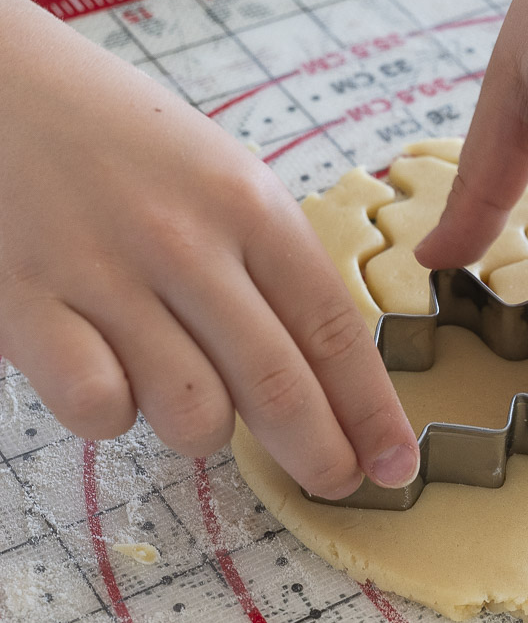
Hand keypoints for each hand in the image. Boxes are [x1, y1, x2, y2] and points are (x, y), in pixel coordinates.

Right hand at [0, 0, 418, 497]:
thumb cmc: (119, 140)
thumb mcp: (222, 178)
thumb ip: (271, 269)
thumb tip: (327, 377)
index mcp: (250, 207)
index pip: (334, 332)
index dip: (371, 412)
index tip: (395, 463)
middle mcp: (186, 244)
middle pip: (279, 389)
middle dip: (320, 455)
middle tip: (335, 482)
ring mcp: (102, 275)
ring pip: (192, 414)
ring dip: (204, 429)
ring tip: (189, 393)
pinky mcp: (23, 303)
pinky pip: (99, 409)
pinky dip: (114, 414)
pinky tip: (108, 374)